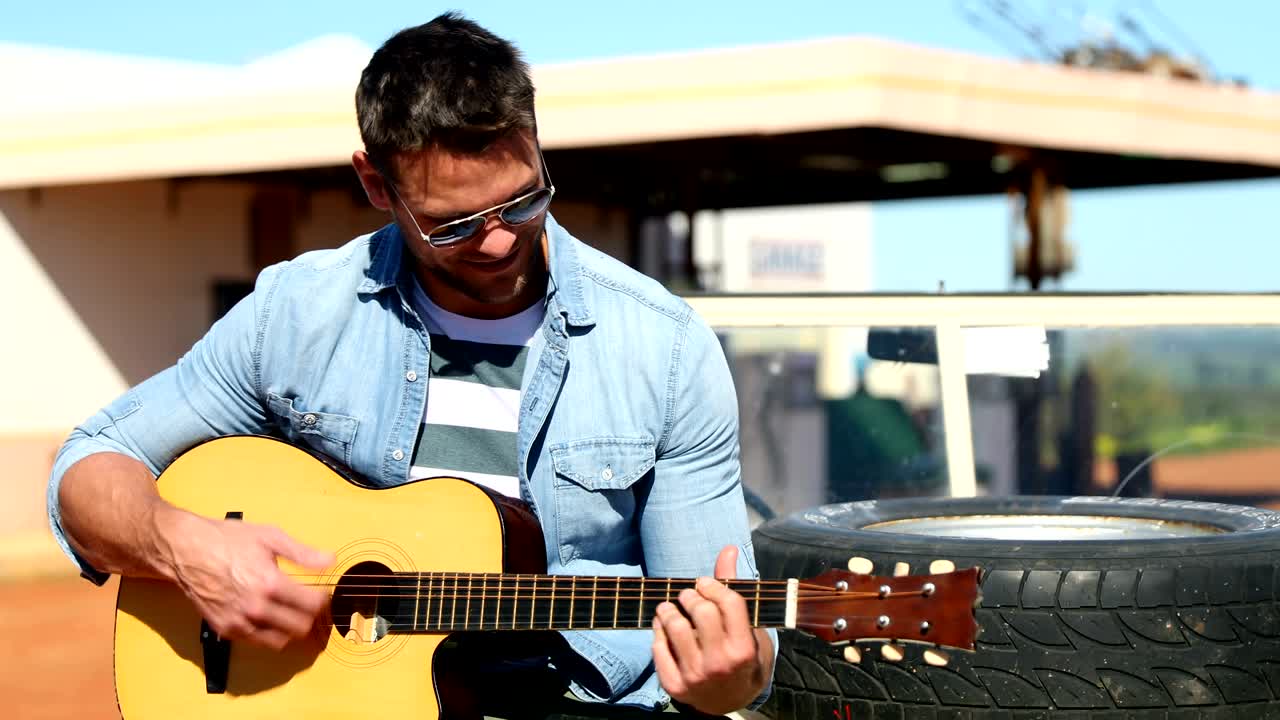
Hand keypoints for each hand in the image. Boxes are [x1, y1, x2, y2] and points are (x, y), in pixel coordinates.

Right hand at [158, 507, 334, 650]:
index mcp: (270, 583)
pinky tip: (270, 616)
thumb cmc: (227, 539)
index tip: (322, 592)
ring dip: (291, 628)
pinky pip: (258, 641)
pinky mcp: (226, 630)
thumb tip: (331, 561)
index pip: (313, 605)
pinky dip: (270, 633)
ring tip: (291, 611)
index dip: (323, 599)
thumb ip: (303, 553)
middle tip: (308, 603)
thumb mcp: (270, 537)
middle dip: (310, 616)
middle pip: (301, 627)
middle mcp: (256, 608)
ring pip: (281, 640)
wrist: (185, 551)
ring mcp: (240, 622)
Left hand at [652, 545, 772, 714]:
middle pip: (701, 610)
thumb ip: (734, 589)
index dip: (713, 584)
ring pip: (675, 627)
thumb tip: (729, 548)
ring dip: (668, 610)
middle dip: (690, 595)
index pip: (728, 602)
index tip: (704, 583)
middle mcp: (721, 663)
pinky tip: (661, 627)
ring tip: (669, 607)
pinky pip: (658, 648)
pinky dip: (657, 632)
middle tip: (687, 595)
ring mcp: (696, 676)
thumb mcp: (748, 630)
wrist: (730, 703)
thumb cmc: (742, 659)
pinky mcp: (675, 686)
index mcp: (744, 648)